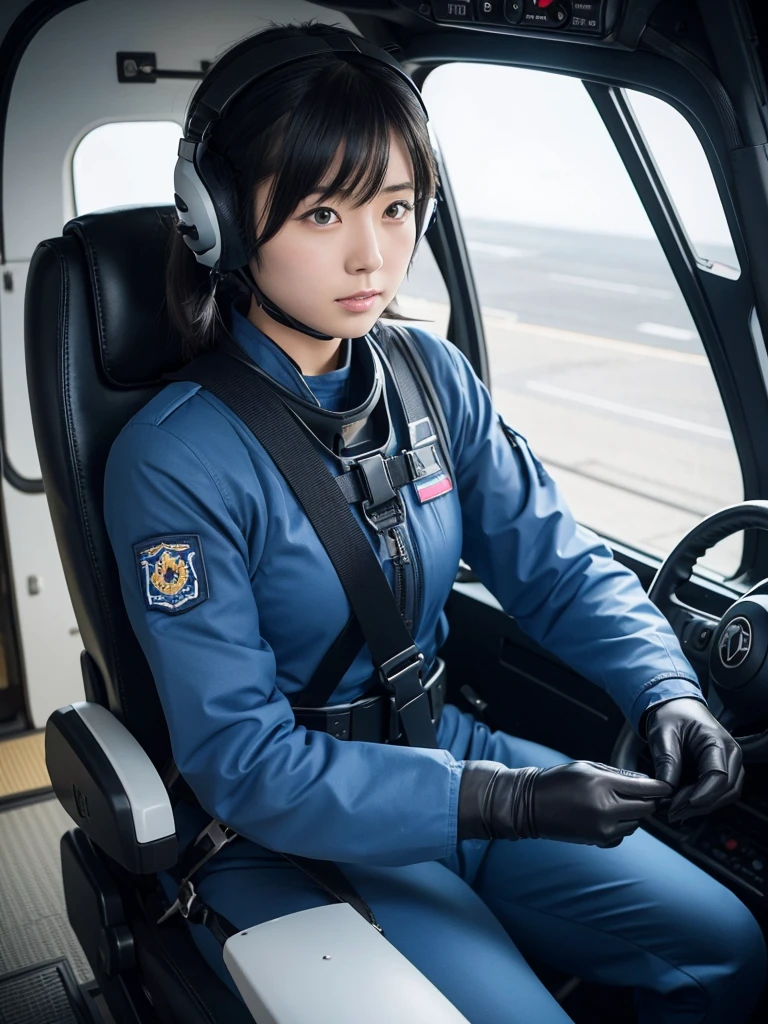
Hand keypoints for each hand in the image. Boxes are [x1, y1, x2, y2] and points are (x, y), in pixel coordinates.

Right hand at [458, 760, 670, 847]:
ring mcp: (604, 828)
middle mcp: (606, 810)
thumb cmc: (557, 780)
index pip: (644, 789)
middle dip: (648, 800)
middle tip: (645, 792)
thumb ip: (617, 774)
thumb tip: (643, 781)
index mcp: (603, 786)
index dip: (660, 787)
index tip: (668, 786)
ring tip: (619, 801)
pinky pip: (624, 834)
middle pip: (645, 809)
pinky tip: (608, 814)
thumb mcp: (587, 766)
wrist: (531, 805)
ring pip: (636, 823)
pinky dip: (623, 825)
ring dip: (635, 813)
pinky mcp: (599, 841)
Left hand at [645, 697, 743, 822]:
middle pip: (725, 790)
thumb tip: (666, 790)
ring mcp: (730, 763)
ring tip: (674, 809)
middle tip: (672, 812)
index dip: (700, 795)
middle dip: (699, 805)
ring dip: (701, 806)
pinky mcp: (723, 771)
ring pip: (725, 795)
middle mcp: (730, 754)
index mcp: (717, 741)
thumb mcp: (663, 734)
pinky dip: (702, 801)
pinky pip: (719, 792)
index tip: (678, 805)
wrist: (676, 707)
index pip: (718, 776)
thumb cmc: (672, 716)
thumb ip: (667, 761)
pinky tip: (681, 804)